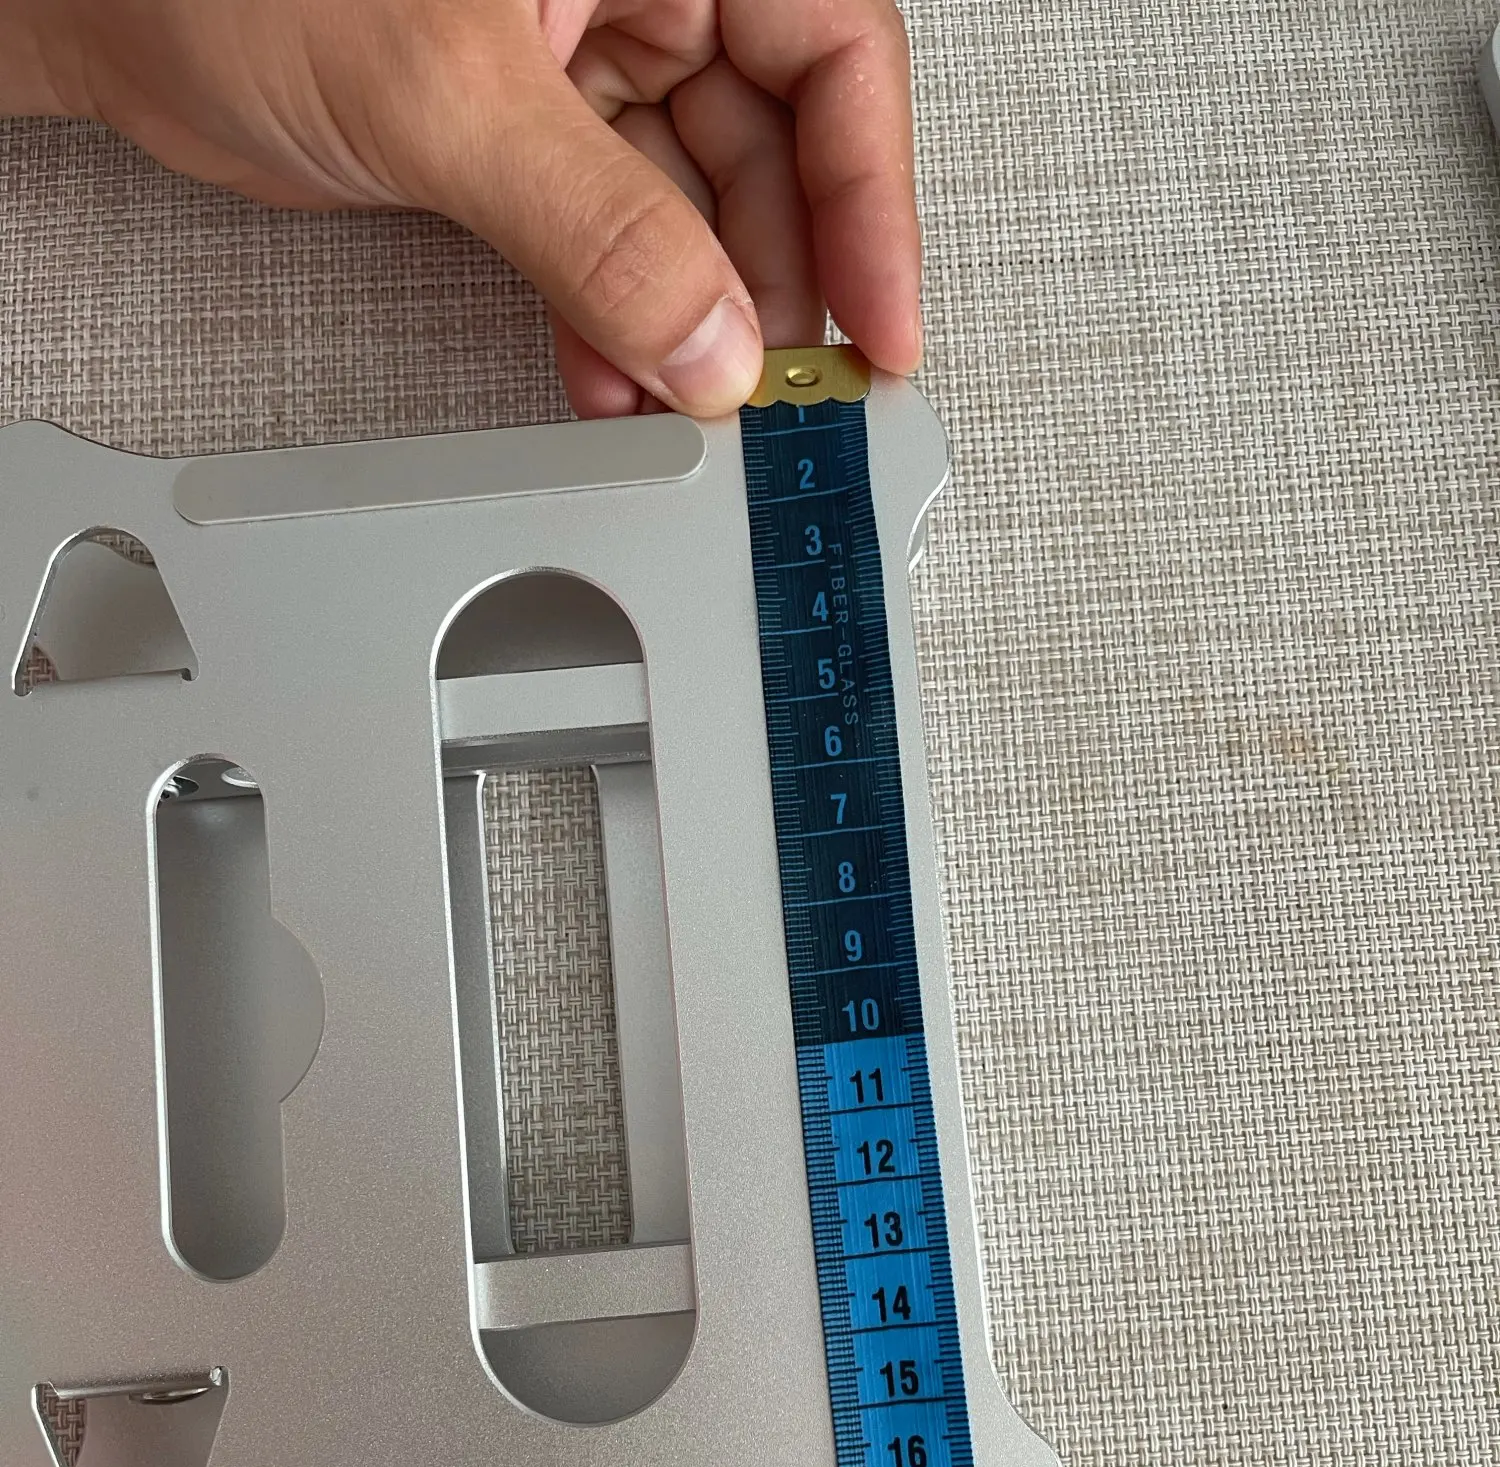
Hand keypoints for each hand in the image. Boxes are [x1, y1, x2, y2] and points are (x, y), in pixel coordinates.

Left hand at [2, 0, 920, 416]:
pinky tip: (614, 384)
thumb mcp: (451, 90)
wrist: (101, 2)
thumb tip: (711, 342)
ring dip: (688, 320)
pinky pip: (605, 237)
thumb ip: (599, 230)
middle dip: (773, 282)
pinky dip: (612, 317)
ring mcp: (576, 53)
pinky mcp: (519, 129)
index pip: (832, 49)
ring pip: (688, 205)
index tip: (882, 325)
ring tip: (691, 409)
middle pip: (771, 143)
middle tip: (781, 394)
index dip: (874, 198)